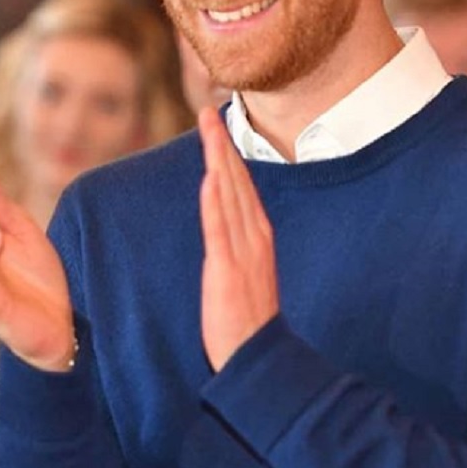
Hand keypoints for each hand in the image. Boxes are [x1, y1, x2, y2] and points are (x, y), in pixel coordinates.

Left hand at [198, 107, 279, 370]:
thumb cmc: (248, 317)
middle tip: (208, 110)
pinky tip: (209, 178)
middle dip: (221, 144)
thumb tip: (224, 217)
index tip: (217, 125)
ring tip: (208, 129)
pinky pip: (220, 230)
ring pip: (228, 195)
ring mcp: (242, 251)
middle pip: (236, 180)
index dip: (228, 152)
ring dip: (217, 159)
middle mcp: (253, 236)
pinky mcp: (227, 269)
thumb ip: (237, 241)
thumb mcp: (246, 269)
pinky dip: (215, 203)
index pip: (241, 184)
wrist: (258, 357)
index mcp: (258, 234)